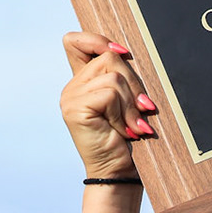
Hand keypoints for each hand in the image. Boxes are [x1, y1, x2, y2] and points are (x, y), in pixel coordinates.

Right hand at [60, 31, 158, 178]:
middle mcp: (72, 87)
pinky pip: (110, 94)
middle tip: (141, 112)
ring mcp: (70, 97)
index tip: (124, 54)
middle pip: (108, 58)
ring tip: (132, 126)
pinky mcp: (75, 109)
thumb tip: (125, 53)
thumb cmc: (128, 139)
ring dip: (131, 104)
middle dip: (134, 84)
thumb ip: (122, 78)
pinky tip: (125, 130)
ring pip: (113, 77)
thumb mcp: (127, 102)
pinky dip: (124, 113)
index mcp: (82, 82)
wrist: (120, 172)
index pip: (75, 41)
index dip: (99, 40)